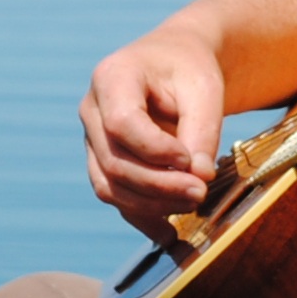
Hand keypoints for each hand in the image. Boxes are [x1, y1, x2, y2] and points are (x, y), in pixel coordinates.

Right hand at [81, 25, 227, 242]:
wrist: (176, 64)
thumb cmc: (189, 69)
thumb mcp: (204, 88)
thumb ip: (202, 131)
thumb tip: (198, 178)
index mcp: (112, 77)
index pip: (121, 124)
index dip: (154, 150)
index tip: (190, 160)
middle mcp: (92, 110)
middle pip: (114, 161)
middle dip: (159, 185)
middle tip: (200, 192)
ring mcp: (93, 139)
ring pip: (109, 186)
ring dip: (151, 204)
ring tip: (193, 203)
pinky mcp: (104, 163)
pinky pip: (116, 197)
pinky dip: (142, 218)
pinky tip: (170, 232)